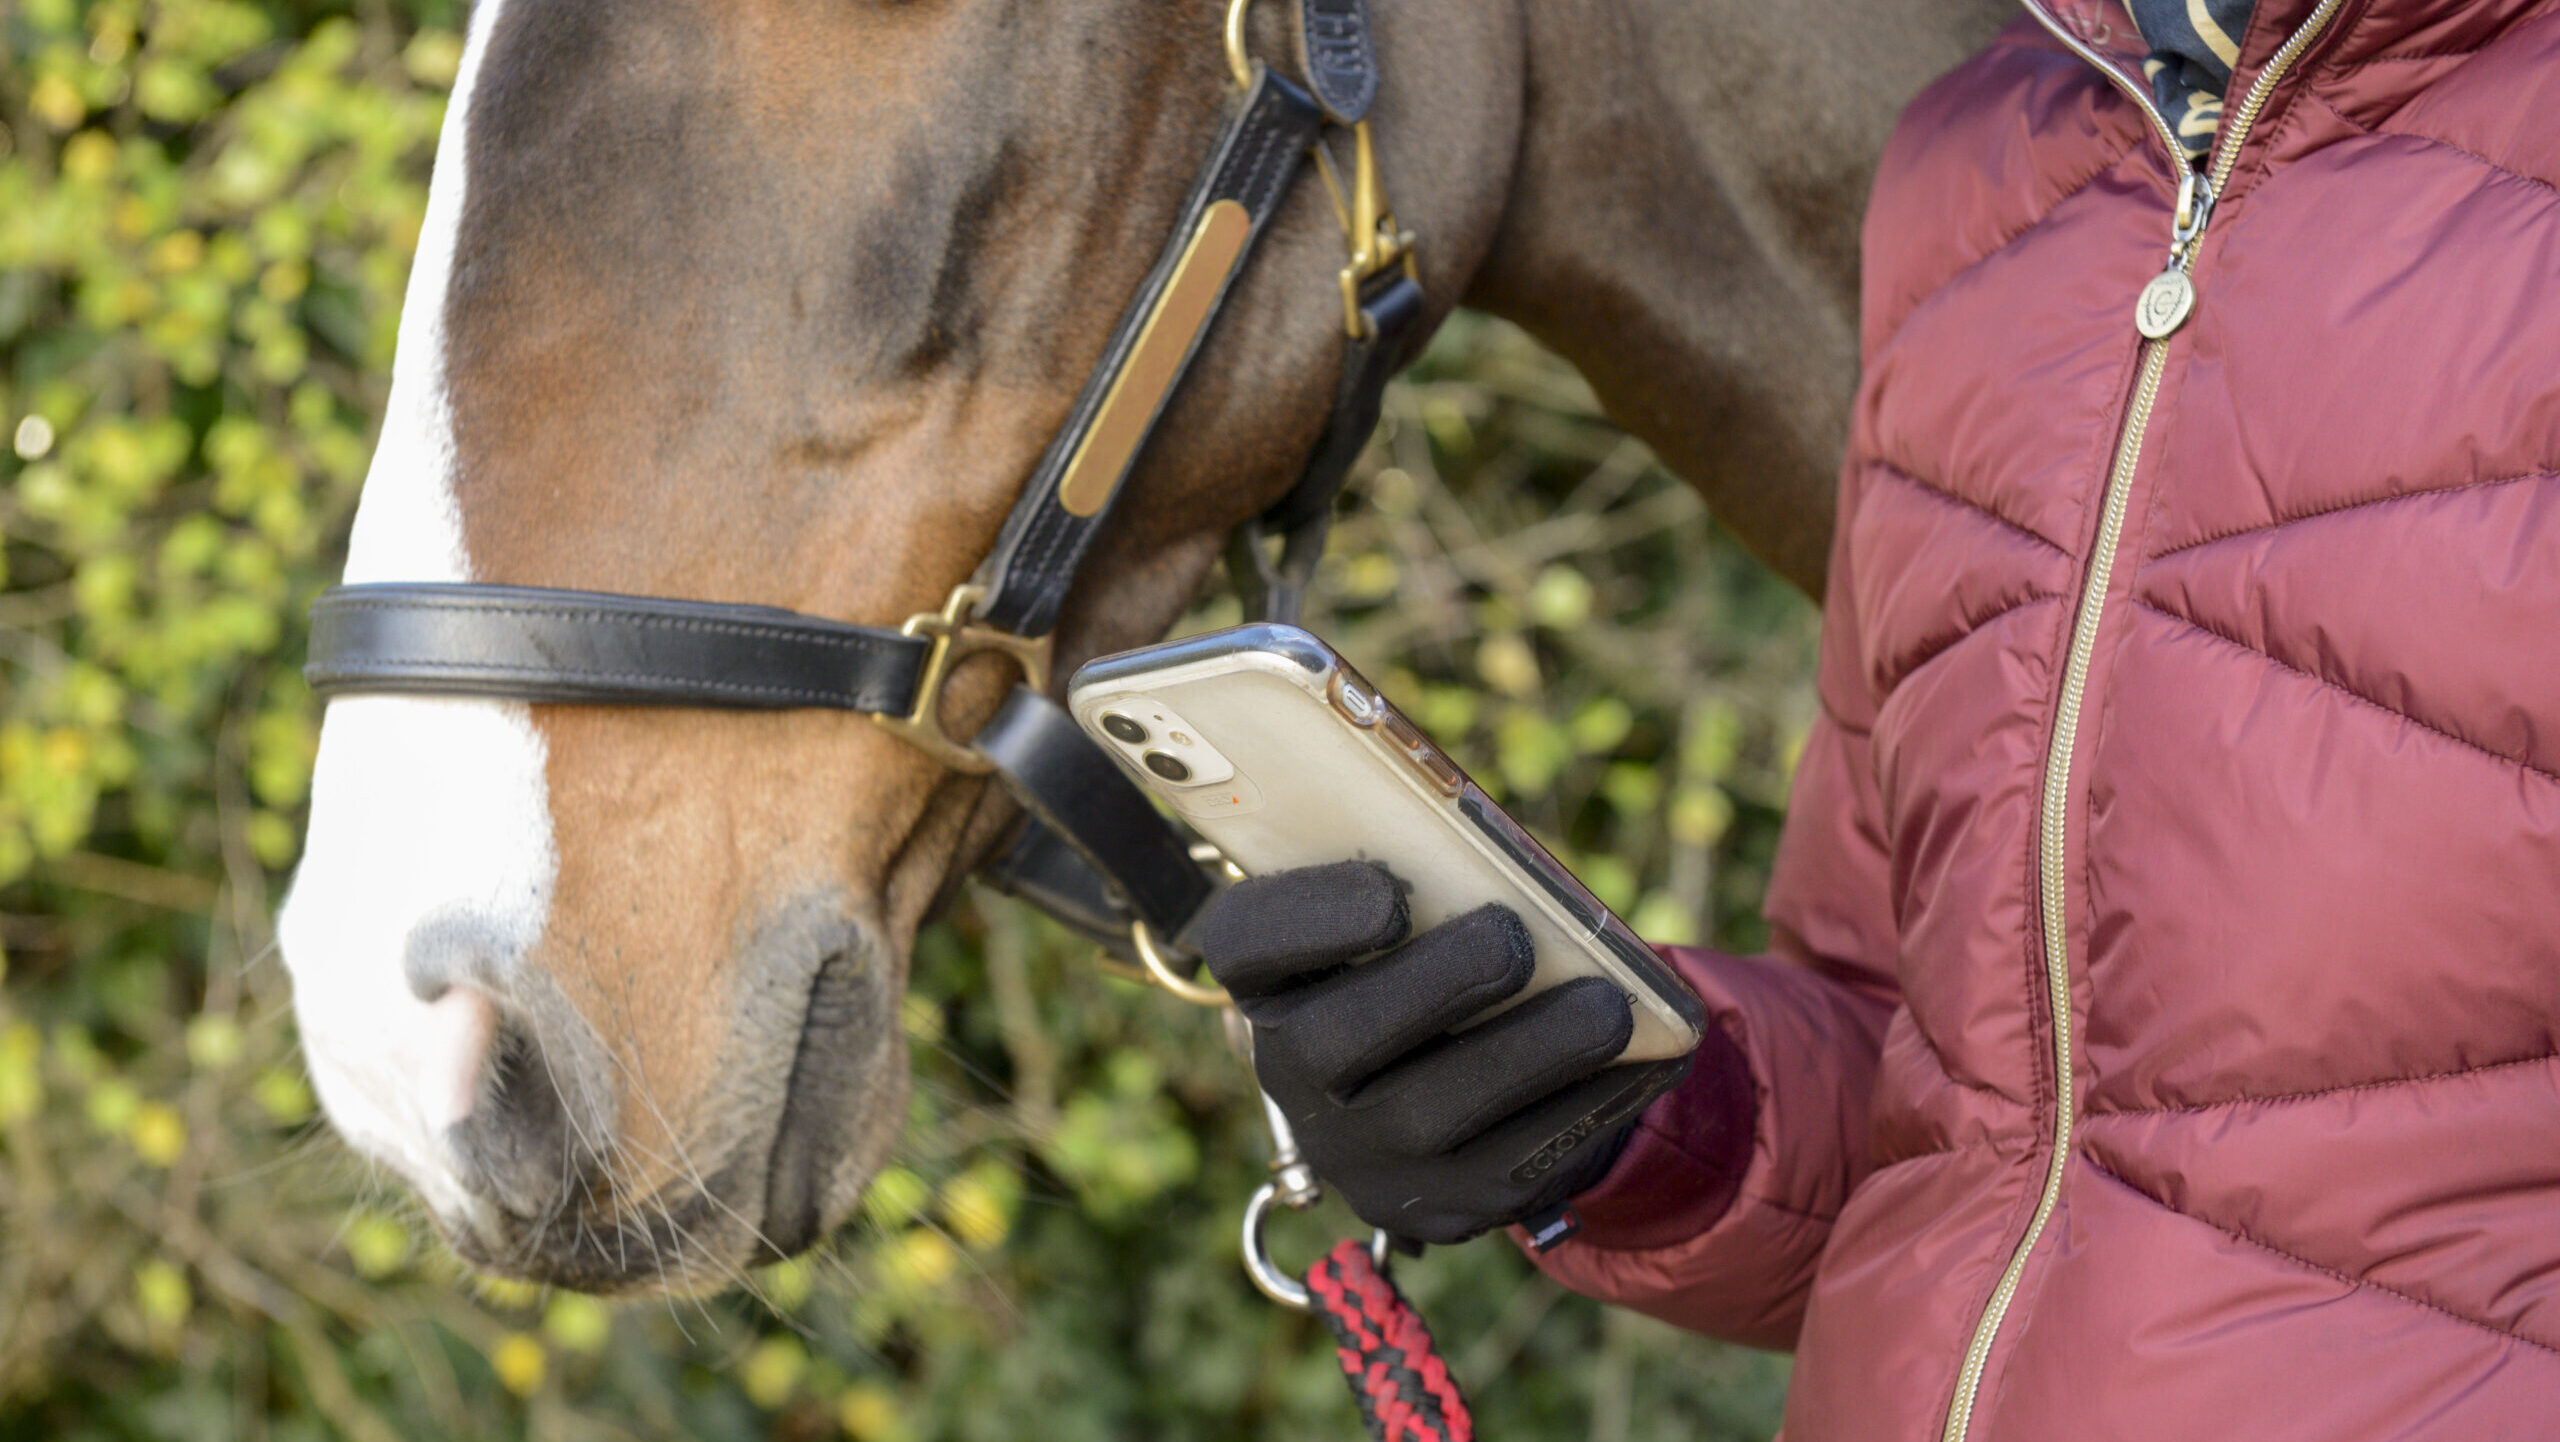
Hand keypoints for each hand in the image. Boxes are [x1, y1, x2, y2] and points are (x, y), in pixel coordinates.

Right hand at [1198, 860, 1666, 1244]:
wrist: (1474, 1084)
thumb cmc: (1443, 955)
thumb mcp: (1422, 909)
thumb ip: (1439, 876)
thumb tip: (1509, 857)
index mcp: (1271, 981)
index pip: (1241, 946)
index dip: (1307, 920)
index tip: (1393, 894)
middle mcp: (1294, 1078)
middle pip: (1329, 1042)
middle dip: (1429, 986)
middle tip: (1511, 939)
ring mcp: (1363, 1155)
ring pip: (1429, 1115)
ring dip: (1525, 1054)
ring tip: (1607, 1006)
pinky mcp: (1447, 1206)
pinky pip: (1512, 1162)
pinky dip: (1583, 1103)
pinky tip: (1643, 1056)